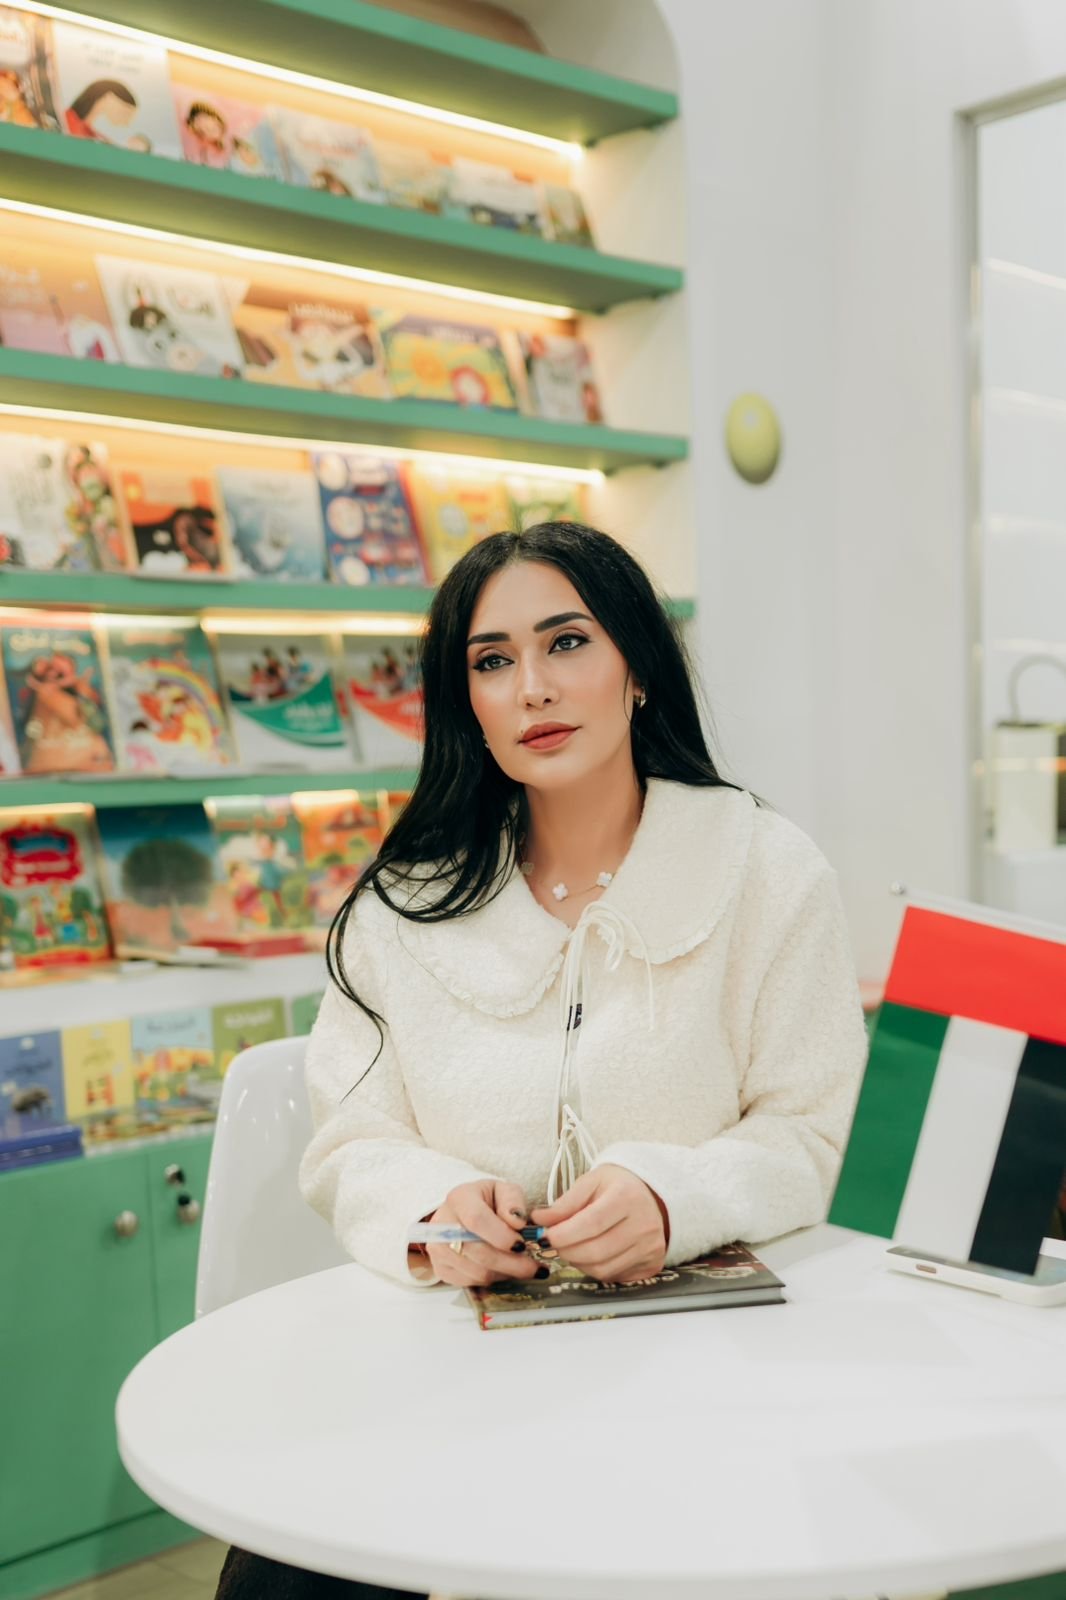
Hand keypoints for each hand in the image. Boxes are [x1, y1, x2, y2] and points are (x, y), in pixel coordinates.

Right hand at [425, 1179, 540, 1287]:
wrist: (464, 1213)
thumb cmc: (487, 1202)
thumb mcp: (503, 1191)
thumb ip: (513, 1201)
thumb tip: (517, 1223)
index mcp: (459, 1199)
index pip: (477, 1220)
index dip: (501, 1236)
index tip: (522, 1245)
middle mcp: (442, 1225)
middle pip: (479, 1252)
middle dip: (512, 1263)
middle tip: (535, 1267)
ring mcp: (438, 1250)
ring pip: (478, 1272)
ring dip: (506, 1273)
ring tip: (521, 1266)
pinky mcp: (441, 1269)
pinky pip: (472, 1283)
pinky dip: (493, 1279)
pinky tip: (504, 1269)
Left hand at [530, 1164, 668, 1282]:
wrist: (653, 1195)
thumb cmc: (618, 1187)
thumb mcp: (590, 1183)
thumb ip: (564, 1203)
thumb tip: (538, 1220)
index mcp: (627, 1197)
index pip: (592, 1223)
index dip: (564, 1234)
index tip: (546, 1236)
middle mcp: (644, 1224)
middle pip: (596, 1251)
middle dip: (567, 1251)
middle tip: (554, 1244)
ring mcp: (650, 1248)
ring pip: (603, 1269)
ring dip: (578, 1263)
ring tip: (572, 1248)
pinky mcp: (652, 1265)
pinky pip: (614, 1276)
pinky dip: (595, 1269)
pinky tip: (592, 1255)